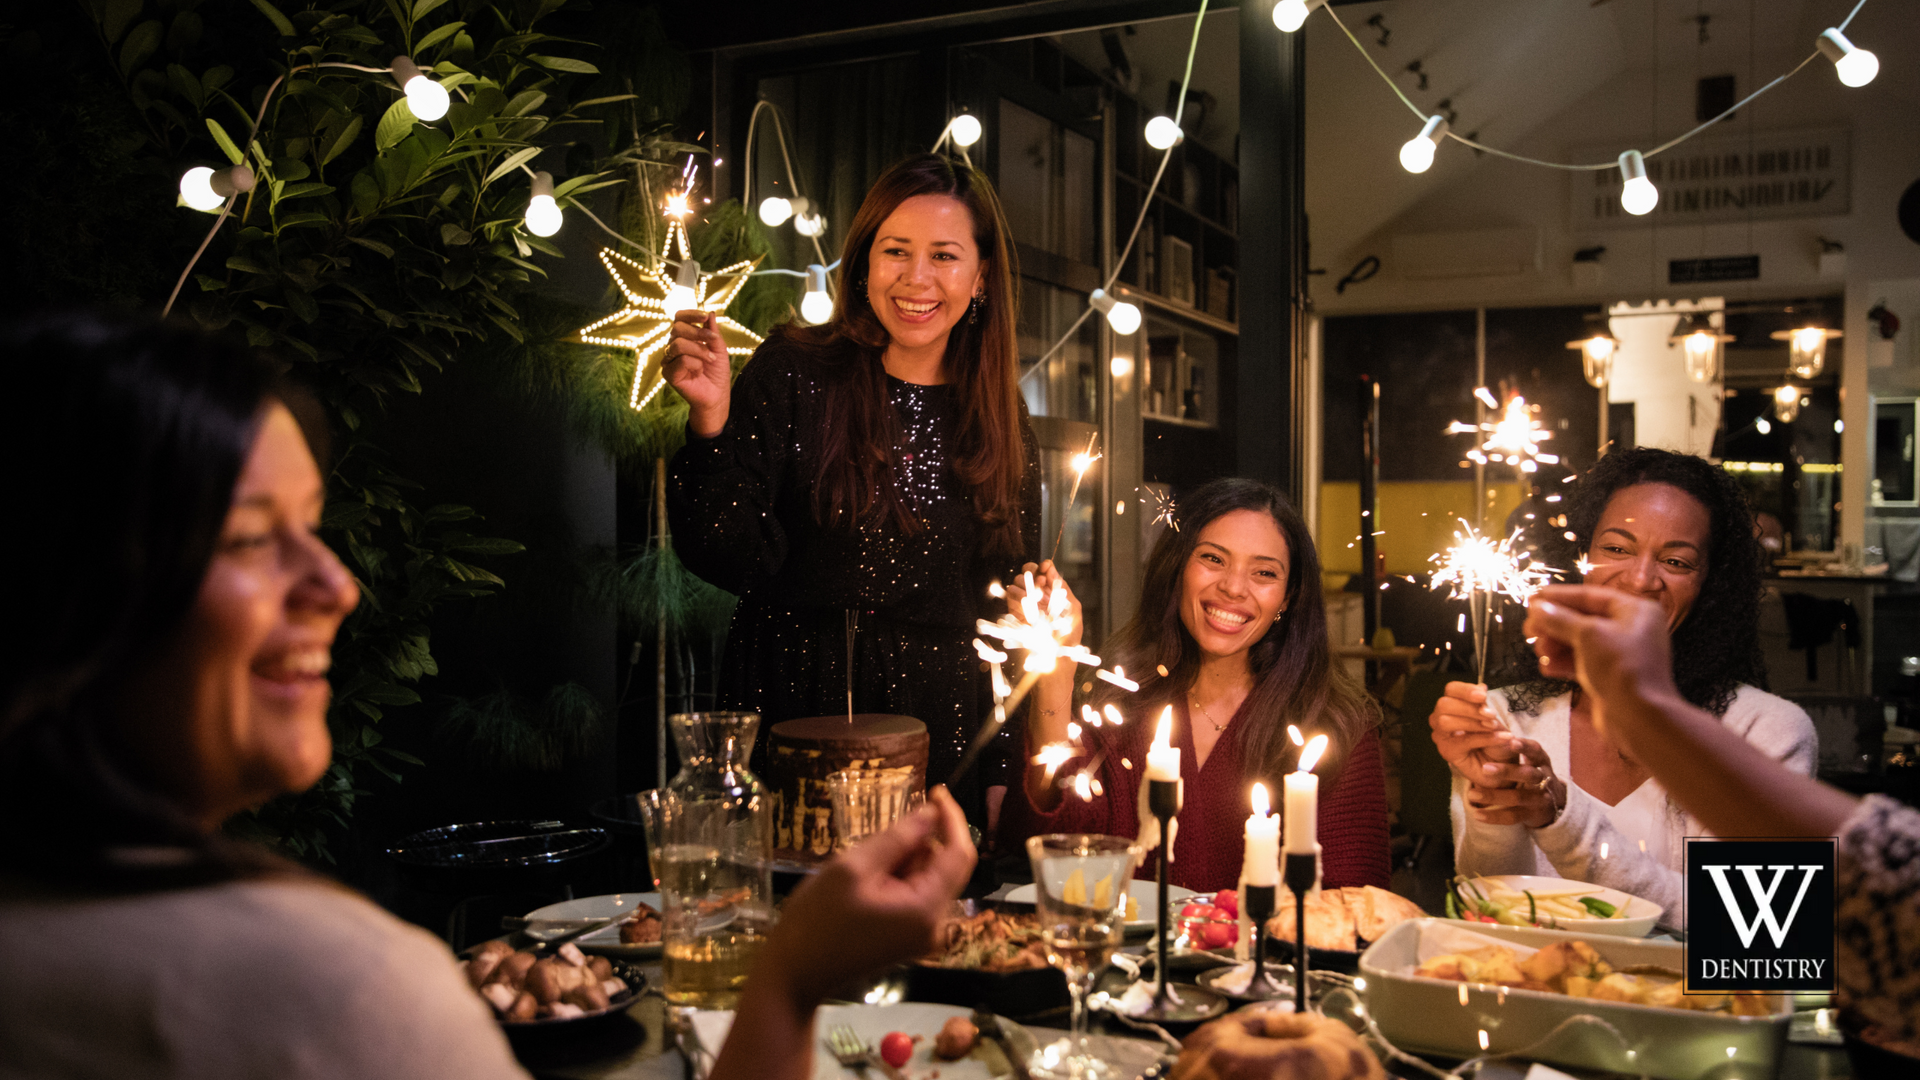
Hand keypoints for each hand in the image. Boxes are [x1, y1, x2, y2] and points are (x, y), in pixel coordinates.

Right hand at [663, 309, 731, 435]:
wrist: (717, 395)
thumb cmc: (716, 372)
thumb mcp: (719, 348)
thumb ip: (713, 331)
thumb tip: (710, 312)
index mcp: (683, 338)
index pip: (678, 318)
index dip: (690, 314)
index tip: (705, 316)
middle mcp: (672, 347)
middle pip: (677, 328)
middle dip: (698, 333)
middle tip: (712, 341)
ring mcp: (669, 360)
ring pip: (678, 344)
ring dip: (700, 350)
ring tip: (711, 359)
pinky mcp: (668, 373)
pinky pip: (681, 360)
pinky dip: (695, 364)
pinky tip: (699, 371)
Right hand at [756, 786, 976, 1005]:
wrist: (796, 974)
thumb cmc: (816, 920)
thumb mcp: (852, 868)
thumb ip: (897, 839)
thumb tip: (930, 813)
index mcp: (926, 909)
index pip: (959, 854)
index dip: (952, 819)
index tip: (935, 791)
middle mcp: (935, 925)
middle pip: (945, 866)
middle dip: (919, 842)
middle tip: (877, 836)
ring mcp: (922, 934)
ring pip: (929, 878)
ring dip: (905, 860)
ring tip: (863, 865)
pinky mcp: (908, 937)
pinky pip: (916, 895)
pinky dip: (899, 877)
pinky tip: (866, 880)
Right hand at [1005, 560, 1081, 647]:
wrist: (1054, 659)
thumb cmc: (1069, 636)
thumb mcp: (1073, 609)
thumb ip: (1062, 587)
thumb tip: (1050, 569)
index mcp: (1054, 593)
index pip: (1044, 571)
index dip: (1043, 566)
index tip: (1045, 566)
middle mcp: (1039, 596)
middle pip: (1028, 572)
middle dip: (1032, 572)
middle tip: (1040, 582)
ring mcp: (1026, 604)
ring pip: (1018, 581)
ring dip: (1025, 584)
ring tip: (1035, 597)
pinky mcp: (1015, 612)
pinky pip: (1010, 595)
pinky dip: (1016, 595)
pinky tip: (1025, 603)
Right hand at [1428, 682, 1518, 782]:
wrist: (1502, 766)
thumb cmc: (1496, 740)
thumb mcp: (1494, 719)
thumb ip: (1484, 705)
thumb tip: (1481, 687)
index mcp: (1452, 705)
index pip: (1451, 689)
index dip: (1465, 690)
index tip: (1483, 695)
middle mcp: (1441, 718)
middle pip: (1444, 704)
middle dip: (1469, 708)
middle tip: (1491, 715)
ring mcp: (1441, 736)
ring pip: (1446, 722)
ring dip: (1473, 722)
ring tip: (1494, 727)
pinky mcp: (1447, 751)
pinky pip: (1463, 741)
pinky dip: (1485, 738)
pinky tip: (1501, 738)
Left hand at [1463, 737, 1563, 827]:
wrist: (1553, 805)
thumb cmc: (1531, 773)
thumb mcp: (1528, 759)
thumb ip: (1508, 745)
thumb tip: (1478, 725)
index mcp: (1541, 761)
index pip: (1536, 750)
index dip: (1525, 746)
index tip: (1510, 740)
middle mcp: (1543, 779)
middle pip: (1528, 774)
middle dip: (1507, 771)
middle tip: (1484, 768)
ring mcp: (1539, 799)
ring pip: (1518, 797)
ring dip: (1494, 796)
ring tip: (1472, 793)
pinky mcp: (1532, 815)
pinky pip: (1512, 817)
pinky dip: (1494, 816)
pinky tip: (1477, 814)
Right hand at [1524, 585, 1678, 744]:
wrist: (1639, 718)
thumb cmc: (1620, 667)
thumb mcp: (1588, 635)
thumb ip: (1559, 619)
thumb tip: (1536, 607)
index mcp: (1634, 611)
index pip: (1590, 596)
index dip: (1559, 597)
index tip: (1531, 599)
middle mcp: (1630, 629)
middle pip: (1582, 620)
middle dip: (1554, 625)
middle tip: (1528, 630)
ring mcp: (1620, 654)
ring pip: (1579, 642)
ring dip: (1555, 645)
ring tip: (1539, 651)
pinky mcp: (1610, 676)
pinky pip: (1582, 663)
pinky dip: (1564, 663)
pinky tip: (1547, 668)